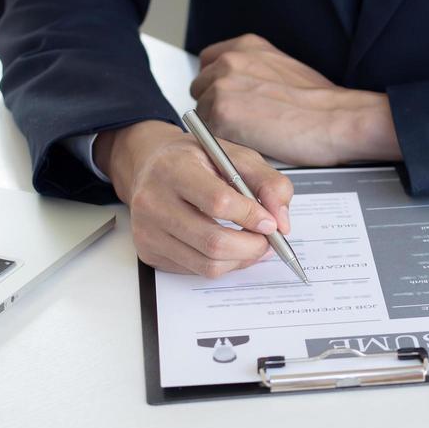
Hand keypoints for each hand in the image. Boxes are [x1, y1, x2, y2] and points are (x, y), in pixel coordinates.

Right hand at [95, 120, 293, 277]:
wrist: (151, 167)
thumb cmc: (197, 161)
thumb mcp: (236, 157)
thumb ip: (268, 183)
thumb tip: (282, 223)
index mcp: (174, 168)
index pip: (218, 202)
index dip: (251, 217)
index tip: (270, 223)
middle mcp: (153, 200)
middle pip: (213, 241)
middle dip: (251, 247)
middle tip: (268, 242)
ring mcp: (147, 230)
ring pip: (206, 264)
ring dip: (240, 260)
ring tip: (252, 245)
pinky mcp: (148, 252)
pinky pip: (195, 271)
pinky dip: (221, 265)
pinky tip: (228, 248)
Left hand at [191, 34, 400, 165]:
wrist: (338, 119)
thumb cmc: (322, 104)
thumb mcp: (284, 70)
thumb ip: (255, 73)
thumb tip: (243, 91)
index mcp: (246, 46)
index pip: (209, 64)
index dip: (218, 86)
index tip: (232, 100)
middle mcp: (230, 60)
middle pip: (200, 89)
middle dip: (216, 107)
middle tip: (244, 124)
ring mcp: (222, 85)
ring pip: (202, 114)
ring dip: (220, 127)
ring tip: (253, 136)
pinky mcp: (222, 113)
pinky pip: (209, 135)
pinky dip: (225, 144)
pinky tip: (252, 144)